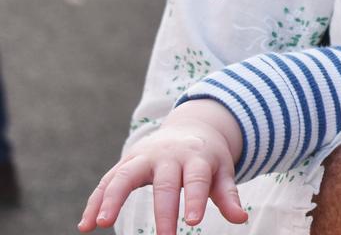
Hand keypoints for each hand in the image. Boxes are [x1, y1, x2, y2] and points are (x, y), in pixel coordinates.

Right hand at [79, 99, 247, 234]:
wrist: (190, 128)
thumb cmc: (207, 158)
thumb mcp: (222, 172)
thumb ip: (228, 195)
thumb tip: (242, 218)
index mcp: (197, 157)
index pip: (197, 179)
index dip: (195, 199)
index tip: (194, 222)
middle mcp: (168, 156)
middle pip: (164, 183)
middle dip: (163, 211)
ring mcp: (143, 158)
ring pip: (125, 176)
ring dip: (111, 199)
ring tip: (101, 223)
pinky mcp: (125, 163)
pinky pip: (107, 182)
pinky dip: (94, 202)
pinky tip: (86, 226)